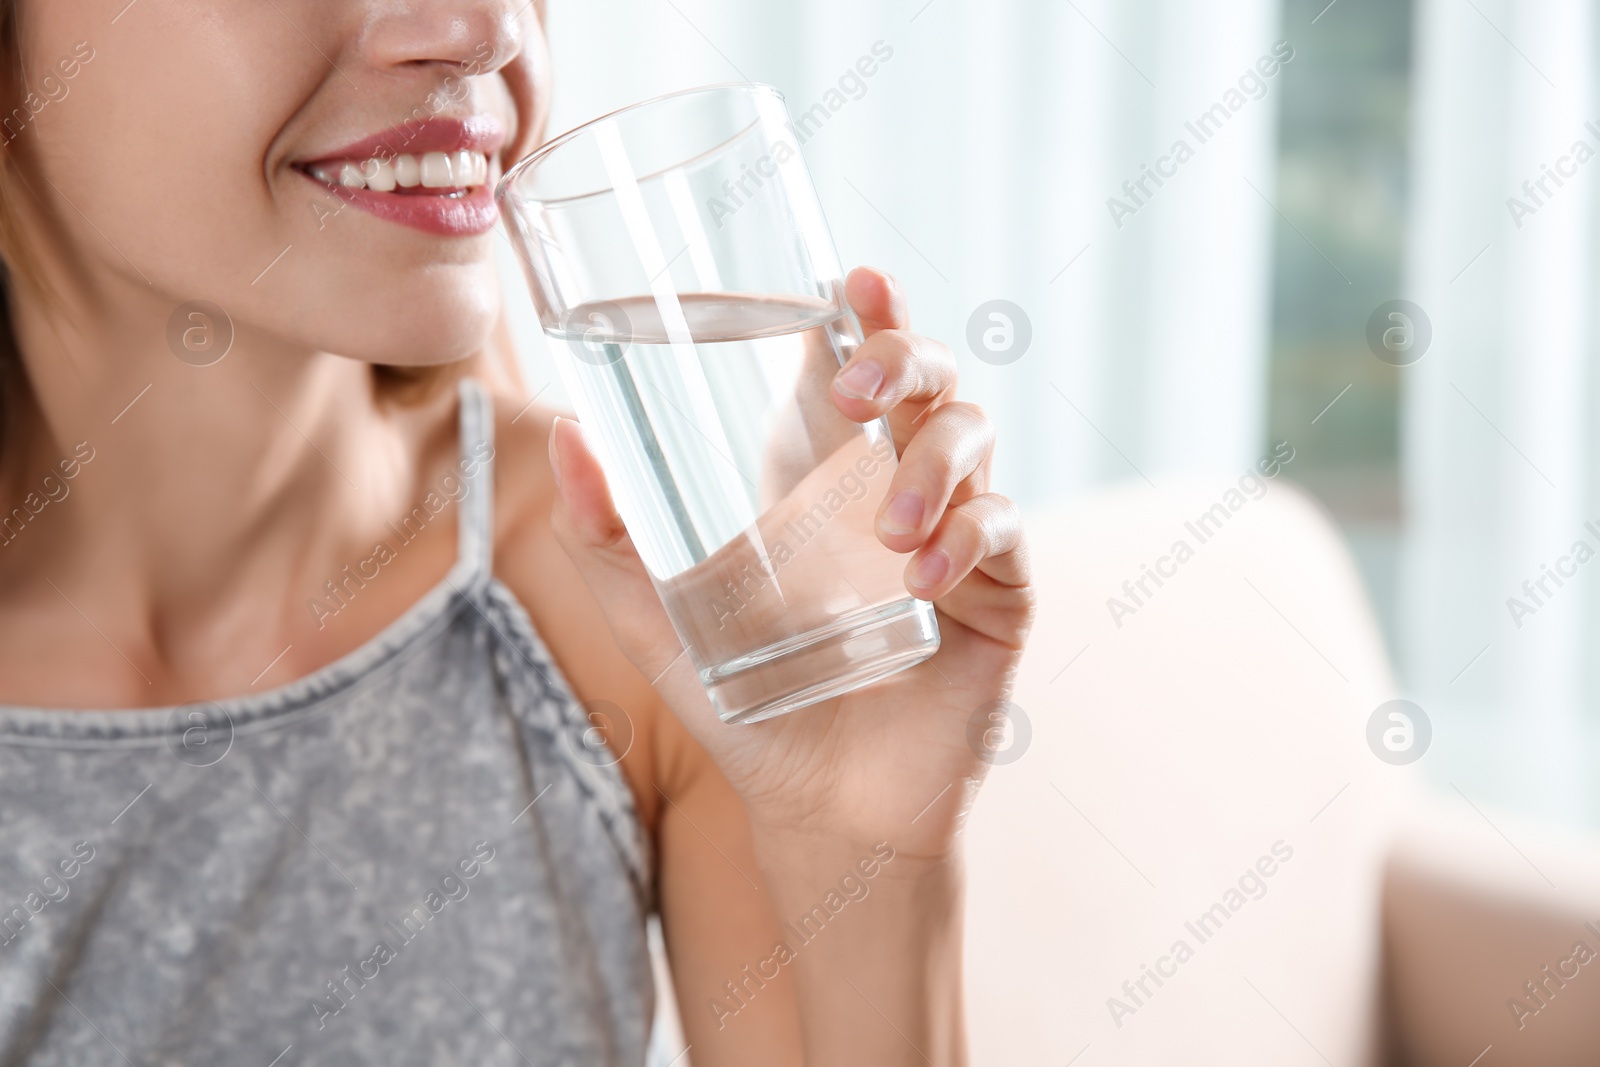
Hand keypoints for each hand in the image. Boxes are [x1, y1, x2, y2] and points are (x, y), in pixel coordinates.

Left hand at [548, 267, 1034, 863]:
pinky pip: (1004, 529)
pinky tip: (924, 577)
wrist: (819, 808)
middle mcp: (892, 485)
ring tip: (886, 529)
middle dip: (906, 356)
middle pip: (928, 376)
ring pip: (974, 438)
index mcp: (817, 475)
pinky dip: (969, 538)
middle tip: (857, 392)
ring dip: (933, 462)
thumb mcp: (656, 619)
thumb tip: (566, 433)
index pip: (853, 362)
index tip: (849, 277)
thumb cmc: (744, 703)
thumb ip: (606, 536)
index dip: (864, 308)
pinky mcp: (998, 591)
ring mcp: (952, 533)